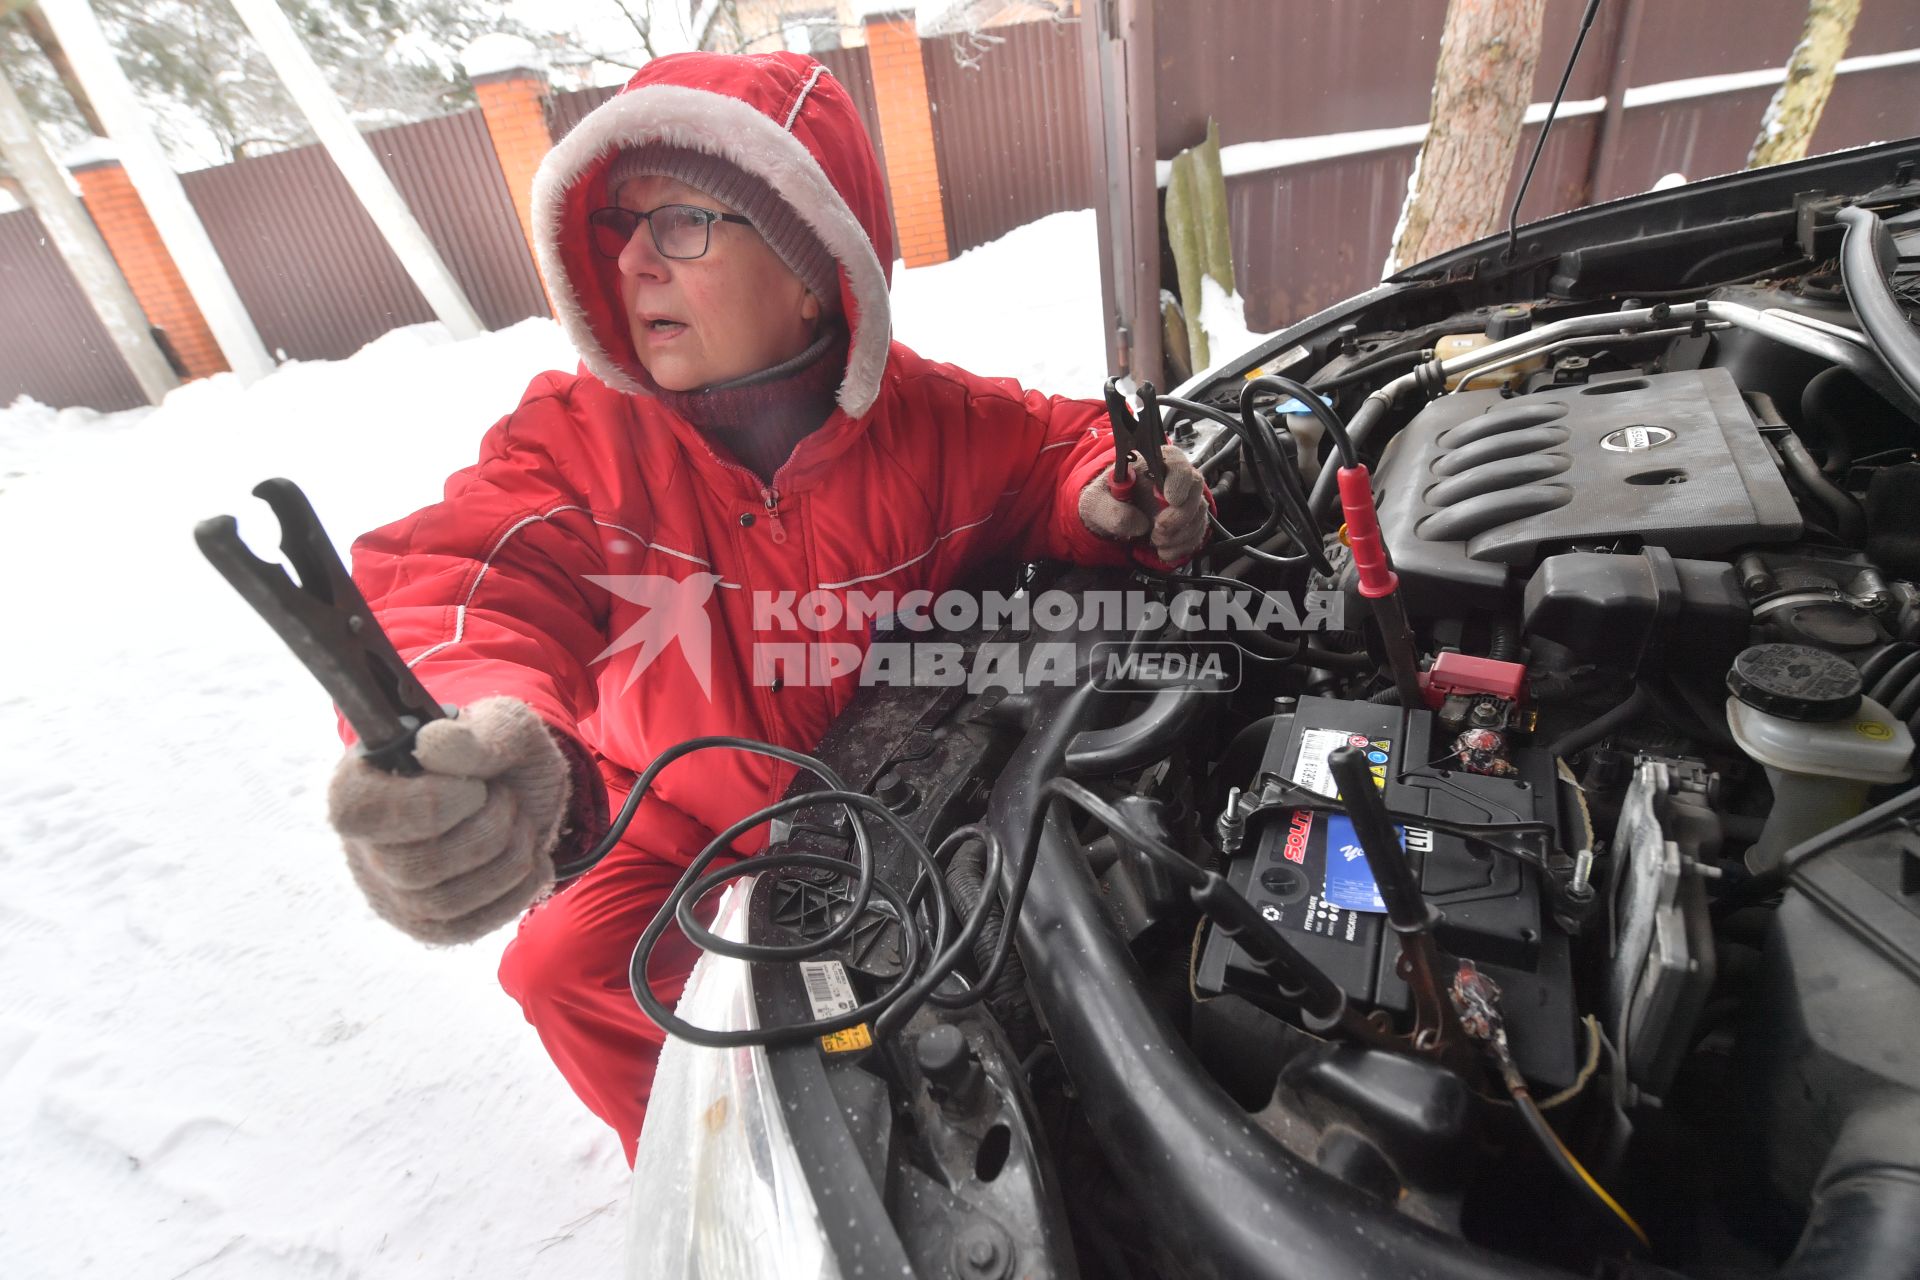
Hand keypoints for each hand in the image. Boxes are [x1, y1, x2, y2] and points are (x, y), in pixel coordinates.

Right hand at [327, 696, 572, 944]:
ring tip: (519, 824)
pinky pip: (465, 928)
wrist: (529, 794)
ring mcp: (393, 891)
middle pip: (415, 867)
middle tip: (505, 799)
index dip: (429, 805)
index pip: (359, 812)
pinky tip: (529, 859)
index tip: (475, 787)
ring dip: (507, 859)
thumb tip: (429, 747)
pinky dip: (514, 892)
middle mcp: (366, 844)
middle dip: (486, 830)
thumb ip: (476, 734)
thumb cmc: (500, 756)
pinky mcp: (427, 925)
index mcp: (361, 782)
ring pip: (443, 902)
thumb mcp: (505, 726)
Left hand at [1077, 443, 1209, 563]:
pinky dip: (1181, 546)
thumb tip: (1139, 523)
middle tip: (1158, 529)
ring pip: (1198, 513)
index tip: (1171, 499)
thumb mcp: (1095, 502)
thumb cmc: (1105, 499)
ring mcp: (1184, 498)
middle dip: (1179, 516)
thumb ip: (1112, 511)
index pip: (1176, 461)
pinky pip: (1197, 532)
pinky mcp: (1188, 518)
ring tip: (1155, 540)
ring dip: (1179, 535)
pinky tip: (1163, 549)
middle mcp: (1173, 477)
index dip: (1179, 480)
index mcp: (1151, 462)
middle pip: (1194, 488)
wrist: (1109, 513)